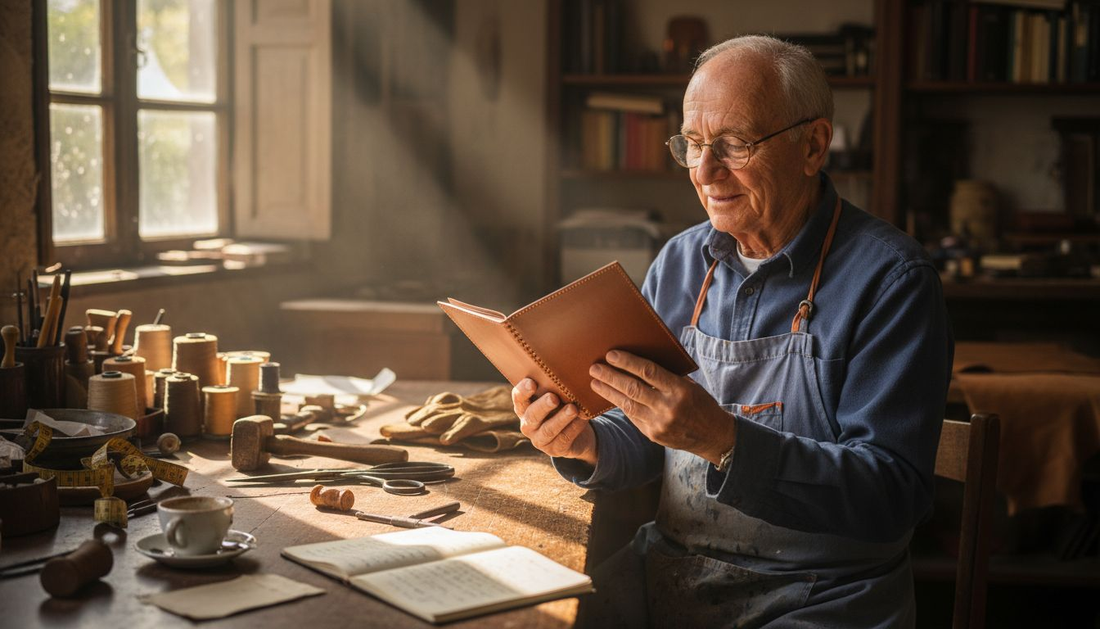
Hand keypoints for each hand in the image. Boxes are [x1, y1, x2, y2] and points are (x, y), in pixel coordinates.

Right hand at [512, 379, 597, 465]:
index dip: (523, 391)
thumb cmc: (561, 407)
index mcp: (524, 408)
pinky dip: (574, 427)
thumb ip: (553, 387)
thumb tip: (562, 367)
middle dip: (543, 406)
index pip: (518, 398)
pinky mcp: (555, 450)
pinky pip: (564, 438)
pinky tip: (583, 418)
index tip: (532, 382)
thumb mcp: (555, 396)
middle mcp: (528, 424)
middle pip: (532, 415)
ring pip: (548, 430)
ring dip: (561, 419)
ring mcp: (540, 440)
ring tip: (573, 409)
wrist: (575, 433)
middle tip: (554, 397)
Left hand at [589, 350, 734, 464]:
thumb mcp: (690, 385)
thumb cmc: (700, 404)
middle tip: (595, 367)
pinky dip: (620, 405)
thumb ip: (667, 376)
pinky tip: (609, 396)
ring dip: (609, 392)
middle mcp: (668, 407)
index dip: (628, 362)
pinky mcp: (653, 435)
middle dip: (611, 376)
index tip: (611, 355)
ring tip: (595, 382)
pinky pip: (632, 416)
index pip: (648, 372)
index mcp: (680, 389)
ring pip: (627, 404)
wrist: (712, 436)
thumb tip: (639, 361)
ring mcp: (659, 423)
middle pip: (633, 388)